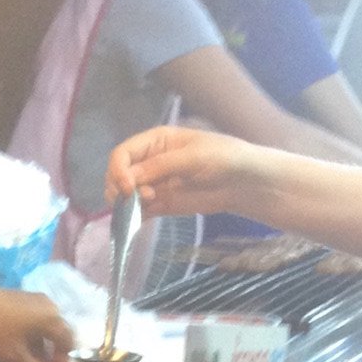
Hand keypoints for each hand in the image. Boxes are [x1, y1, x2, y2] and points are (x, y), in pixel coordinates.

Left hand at [0, 284, 72, 361]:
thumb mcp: (15, 356)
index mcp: (52, 319)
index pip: (67, 345)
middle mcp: (48, 308)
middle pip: (53, 340)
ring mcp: (33, 303)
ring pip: (39, 335)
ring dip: (32, 357)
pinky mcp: (19, 302)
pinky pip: (29, 326)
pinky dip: (24, 344)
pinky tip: (12, 360)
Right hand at [108, 126, 268, 217]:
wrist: (244, 183)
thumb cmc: (224, 158)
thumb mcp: (193, 156)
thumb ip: (160, 166)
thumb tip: (129, 179)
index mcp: (155, 142)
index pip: (121, 155)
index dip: (118, 171)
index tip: (129, 189)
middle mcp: (149, 162)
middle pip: (117, 176)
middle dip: (121, 189)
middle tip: (144, 198)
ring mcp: (153, 184)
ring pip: (123, 196)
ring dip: (127, 204)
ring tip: (151, 205)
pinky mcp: (159, 204)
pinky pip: (136, 212)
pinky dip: (134, 218)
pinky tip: (143, 219)